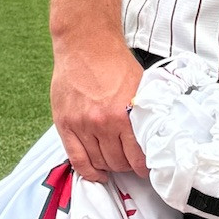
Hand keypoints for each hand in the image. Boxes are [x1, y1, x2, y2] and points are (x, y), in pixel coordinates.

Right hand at [50, 34, 147, 181]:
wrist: (86, 44)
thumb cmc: (114, 63)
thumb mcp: (139, 88)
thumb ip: (143, 114)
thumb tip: (153, 138)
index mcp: (124, 116)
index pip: (137, 157)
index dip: (143, 168)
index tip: (146, 170)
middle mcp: (102, 124)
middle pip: (117, 162)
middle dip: (127, 166)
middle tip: (131, 163)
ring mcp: (81, 125)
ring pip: (98, 162)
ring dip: (109, 167)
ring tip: (115, 163)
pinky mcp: (64, 124)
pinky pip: (76, 159)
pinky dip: (87, 171)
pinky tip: (97, 174)